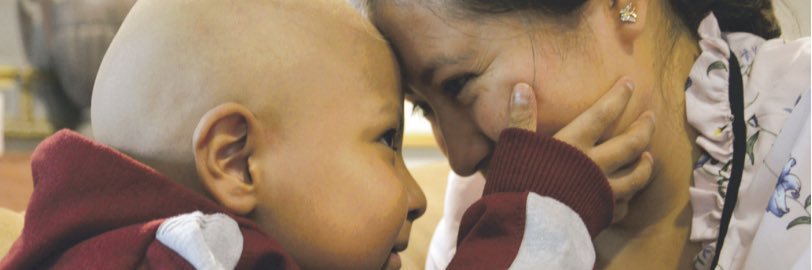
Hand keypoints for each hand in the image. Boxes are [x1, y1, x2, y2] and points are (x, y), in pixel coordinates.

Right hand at [508, 78, 654, 222]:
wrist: (528, 227)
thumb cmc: (517, 183)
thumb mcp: (514, 146)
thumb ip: (520, 117)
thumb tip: (521, 86)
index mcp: (575, 144)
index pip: (603, 114)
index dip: (618, 97)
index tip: (630, 83)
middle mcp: (595, 165)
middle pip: (630, 144)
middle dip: (644, 128)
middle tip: (651, 117)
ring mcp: (602, 192)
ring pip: (636, 177)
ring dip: (645, 165)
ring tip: (650, 156)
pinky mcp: (601, 215)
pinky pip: (622, 207)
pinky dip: (628, 201)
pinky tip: (628, 198)